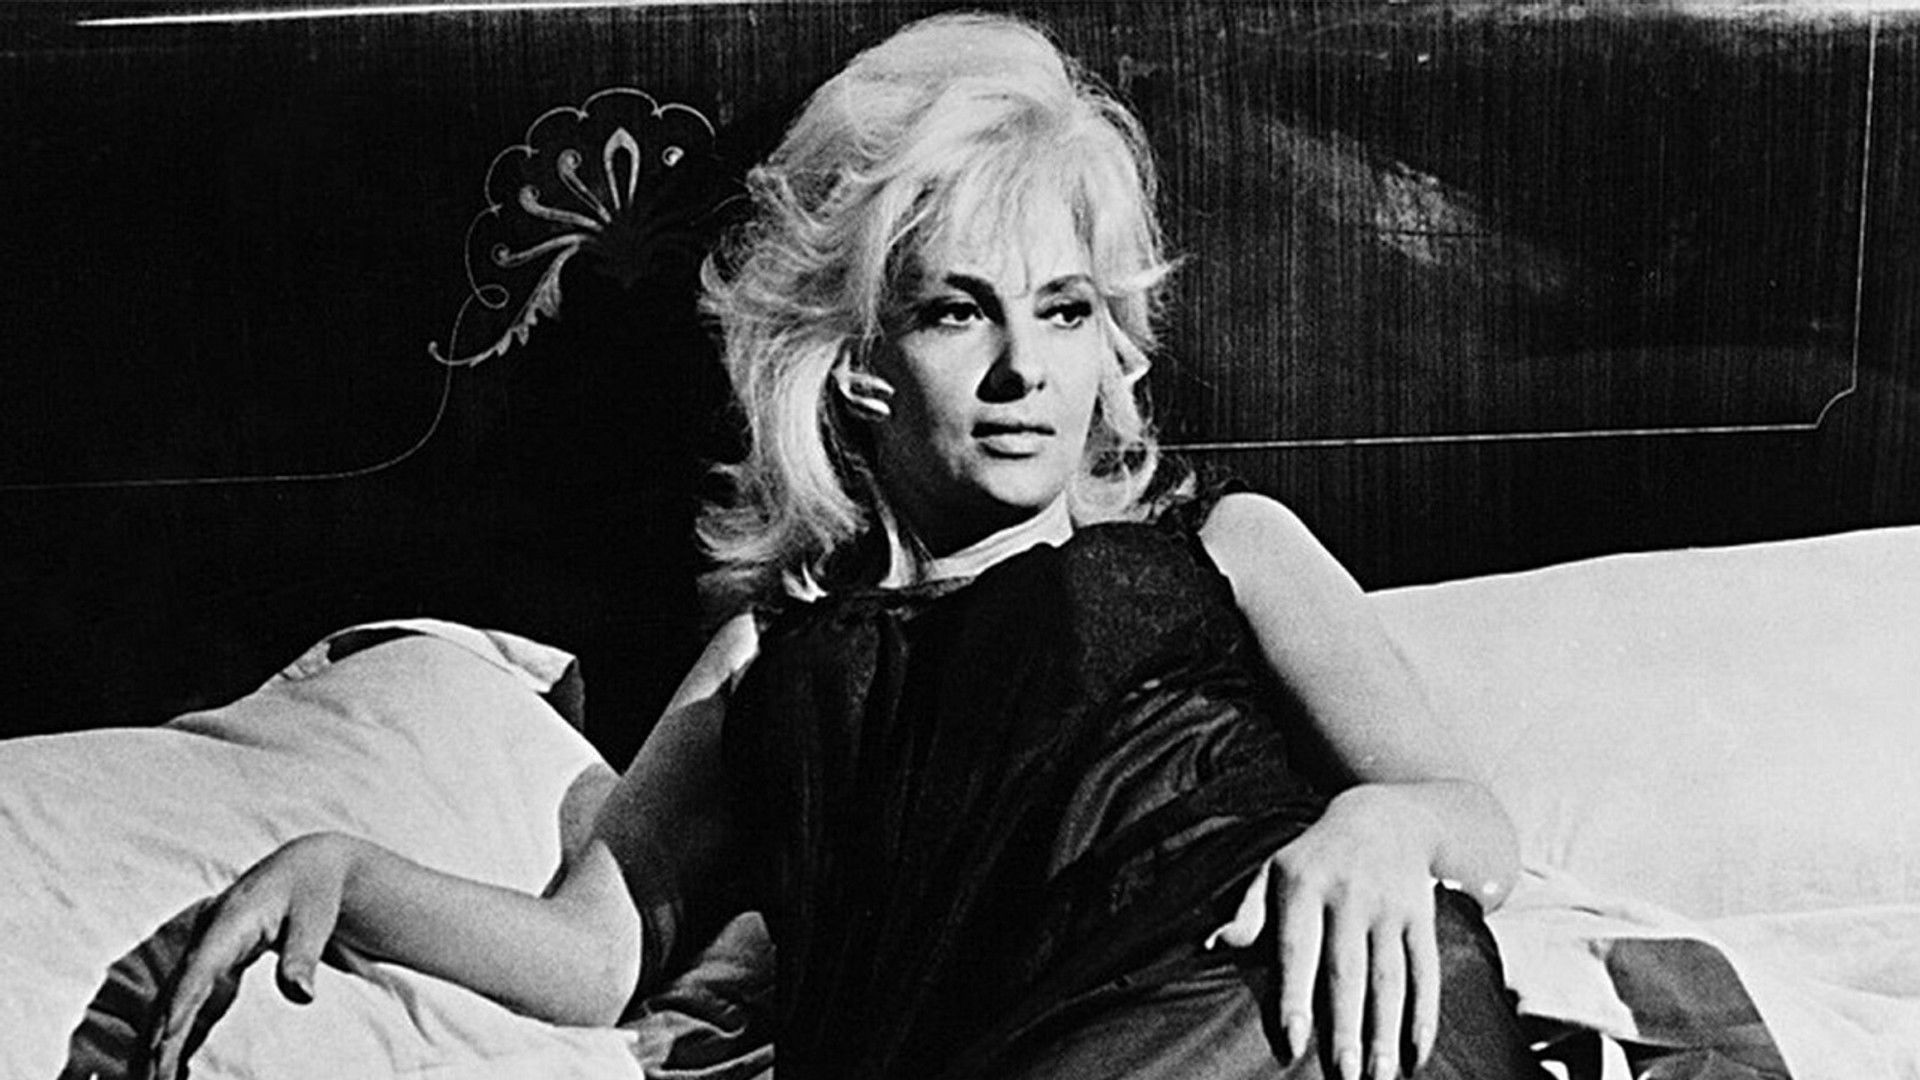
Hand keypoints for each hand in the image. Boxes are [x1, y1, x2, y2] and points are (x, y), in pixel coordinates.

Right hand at [149, 832, 354, 1079]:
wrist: (311, 864)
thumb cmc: (315, 890)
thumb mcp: (316, 917)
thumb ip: (303, 955)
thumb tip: (302, 996)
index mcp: (229, 923)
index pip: (198, 971)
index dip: (181, 1006)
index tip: (165, 1040)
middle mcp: (209, 940)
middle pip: (176, 993)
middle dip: (159, 1036)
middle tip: (151, 1077)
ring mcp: (208, 954)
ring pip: (175, 1003)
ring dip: (161, 1041)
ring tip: (152, 1079)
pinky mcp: (217, 968)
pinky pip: (190, 1005)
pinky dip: (178, 1034)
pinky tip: (170, 1066)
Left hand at [1208, 785, 1441, 1079]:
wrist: (1383, 815)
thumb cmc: (1314, 856)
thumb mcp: (1273, 870)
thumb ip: (1247, 911)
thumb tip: (1213, 945)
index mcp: (1304, 886)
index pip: (1298, 950)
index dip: (1295, 996)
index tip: (1293, 1040)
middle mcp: (1349, 897)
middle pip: (1347, 972)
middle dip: (1347, 1027)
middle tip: (1344, 1075)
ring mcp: (1390, 908)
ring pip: (1390, 978)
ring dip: (1386, 1030)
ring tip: (1379, 1076)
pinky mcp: (1422, 917)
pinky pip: (1426, 970)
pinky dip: (1425, 1013)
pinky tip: (1416, 1051)